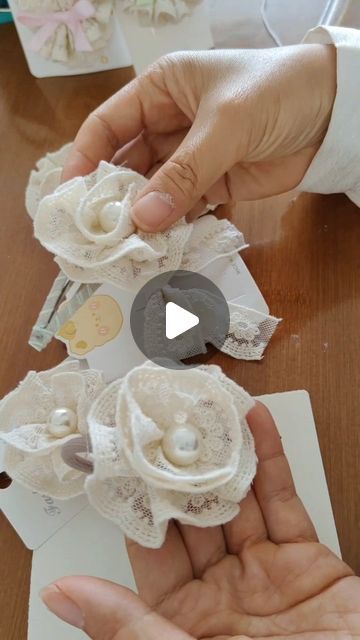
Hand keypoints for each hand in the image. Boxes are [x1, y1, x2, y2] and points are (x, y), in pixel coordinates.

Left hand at [41, 403, 359, 638]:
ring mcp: (265, 572)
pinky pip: (284, 501)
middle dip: (183, 468)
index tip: (122, 457)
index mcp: (183, 619)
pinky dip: (271, 459)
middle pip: (195, 514)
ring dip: (225, 454)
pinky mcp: (307, 560)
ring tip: (207, 409)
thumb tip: (62, 594)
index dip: (138, 502)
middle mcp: (222, 591)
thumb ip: (129, 624)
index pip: (151, 548)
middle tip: (166, 421)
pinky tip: (255, 423)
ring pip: (238, 499)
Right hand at [63, 45, 335, 231]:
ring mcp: (190, 158)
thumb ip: (184, 173)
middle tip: (99, 235)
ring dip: (143, 218)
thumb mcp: (224, 124)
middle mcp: (168, 124)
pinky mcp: (213, 184)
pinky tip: (161, 245)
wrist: (332, 113)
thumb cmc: (275, 92)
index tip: (71, 197)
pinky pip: (182, 208)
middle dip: (114, 198)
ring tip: (128, 247)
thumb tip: (143, 218)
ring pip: (153, 192)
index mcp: (160, 90)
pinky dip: (172, 227)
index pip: (108, 125)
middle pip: (127, 165)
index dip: (85, 159)